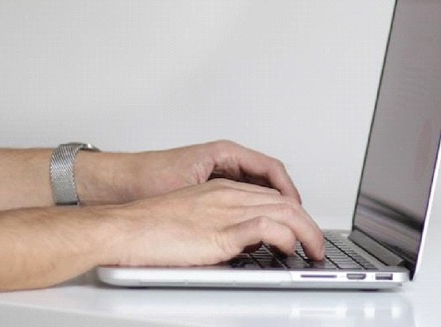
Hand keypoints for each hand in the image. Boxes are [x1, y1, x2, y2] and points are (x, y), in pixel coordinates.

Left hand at [78, 140, 302, 205]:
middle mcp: (224, 159)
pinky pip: (241, 195)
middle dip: (285, 199)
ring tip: (281, 225)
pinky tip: (254, 226)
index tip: (297, 208)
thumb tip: (254, 215)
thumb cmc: (145, 178)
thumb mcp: (191, 190)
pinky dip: (253, 209)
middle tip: (296, 221)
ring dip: (270, 205)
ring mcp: (217, 172)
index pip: (271, 168)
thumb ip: (224, 201)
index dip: (288, 190)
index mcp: (224, 152)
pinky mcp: (208, 186)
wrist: (114, 183)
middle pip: (268, 178)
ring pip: (256, 188)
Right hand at [100, 179, 325, 266]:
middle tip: (317, 244)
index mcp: (221, 189)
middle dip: (309, 223)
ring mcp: (226, 211)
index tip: (303, 229)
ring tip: (314, 250)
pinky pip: (267, 228)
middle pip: (285, 201)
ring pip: (284, 211)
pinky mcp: (221, 231)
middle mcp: (228, 195)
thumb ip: (221, 227)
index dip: (293, 212)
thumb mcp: (193, 221)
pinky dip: (286, 237)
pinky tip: (290, 249)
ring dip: (307, 232)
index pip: (271, 195)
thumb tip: (243, 246)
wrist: (123, 228)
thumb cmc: (147, 228)